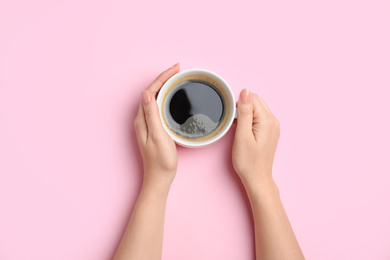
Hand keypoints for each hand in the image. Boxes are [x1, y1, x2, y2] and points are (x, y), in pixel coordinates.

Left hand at [134, 64, 179, 188]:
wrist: (160, 177)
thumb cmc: (160, 160)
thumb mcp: (158, 135)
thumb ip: (152, 114)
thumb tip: (146, 92)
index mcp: (142, 119)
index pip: (151, 91)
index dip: (163, 78)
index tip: (175, 69)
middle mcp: (143, 119)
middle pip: (152, 92)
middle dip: (164, 79)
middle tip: (178, 70)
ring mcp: (148, 123)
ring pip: (155, 98)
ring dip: (165, 86)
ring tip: (177, 79)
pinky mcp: (154, 128)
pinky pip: (159, 106)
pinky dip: (166, 97)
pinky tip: (173, 97)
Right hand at [232, 89, 279, 187]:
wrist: (256, 178)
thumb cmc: (248, 161)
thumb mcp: (242, 135)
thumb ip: (244, 111)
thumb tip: (245, 91)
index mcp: (268, 120)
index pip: (252, 99)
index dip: (238, 106)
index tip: (232, 120)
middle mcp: (273, 121)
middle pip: (255, 102)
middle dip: (243, 108)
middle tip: (235, 125)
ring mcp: (273, 126)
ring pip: (257, 109)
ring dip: (246, 113)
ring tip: (239, 129)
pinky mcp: (270, 131)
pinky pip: (259, 117)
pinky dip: (250, 120)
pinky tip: (244, 130)